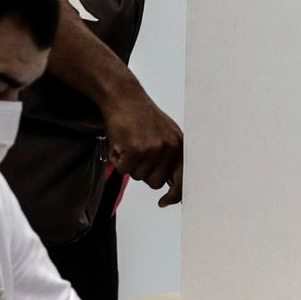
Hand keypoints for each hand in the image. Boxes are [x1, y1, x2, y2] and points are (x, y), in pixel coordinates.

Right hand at [103, 81, 183, 205]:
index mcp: (179, 145)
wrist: (124, 97)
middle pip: (155, 183)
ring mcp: (154, 149)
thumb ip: (170, 157)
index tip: (164, 202)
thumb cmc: (141, 116)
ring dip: (129, 165)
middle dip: (143, 173)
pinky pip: (124, 170)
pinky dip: (117, 161)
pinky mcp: (136, 149)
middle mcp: (170, 148)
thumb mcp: (165, 134)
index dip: (174, 195)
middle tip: (137, 153)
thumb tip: (173, 185)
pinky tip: (120, 143)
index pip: (183, 179)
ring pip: (138, 177)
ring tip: (128, 144)